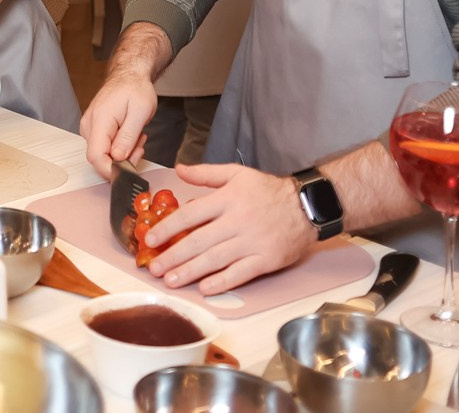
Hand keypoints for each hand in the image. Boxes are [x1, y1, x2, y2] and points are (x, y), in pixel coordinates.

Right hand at [78, 68, 154, 179]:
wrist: (129, 75)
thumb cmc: (135, 89)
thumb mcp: (140, 112)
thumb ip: (128, 137)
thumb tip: (118, 158)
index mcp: (100, 120)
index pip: (96, 156)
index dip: (111, 170)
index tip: (128, 172)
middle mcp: (90, 125)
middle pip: (100, 157)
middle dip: (122, 160)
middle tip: (139, 146)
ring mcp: (90, 127)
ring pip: (103, 154)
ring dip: (123, 153)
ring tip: (137, 137)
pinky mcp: (94, 129)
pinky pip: (105, 147)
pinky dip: (119, 147)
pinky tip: (130, 135)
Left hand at [139, 163, 315, 294]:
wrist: (307, 206)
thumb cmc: (269, 191)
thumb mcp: (237, 174)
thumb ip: (206, 173)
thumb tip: (178, 170)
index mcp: (227, 199)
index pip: (190, 215)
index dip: (168, 228)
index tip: (150, 239)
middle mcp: (237, 221)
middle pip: (198, 241)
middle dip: (173, 256)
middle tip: (154, 268)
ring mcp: (251, 242)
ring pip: (215, 260)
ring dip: (190, 272)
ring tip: (170, 281)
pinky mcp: (266, 259)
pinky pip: (240, 273)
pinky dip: (221, 282)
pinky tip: (204, 288)